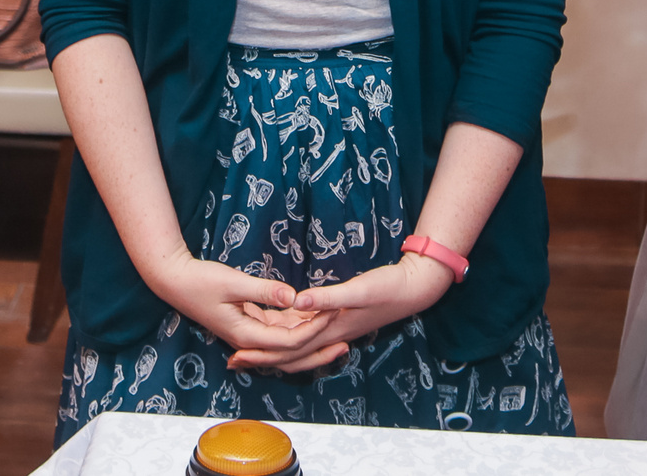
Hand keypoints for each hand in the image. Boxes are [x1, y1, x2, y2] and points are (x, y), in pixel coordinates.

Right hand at [142, 250, 332, 365]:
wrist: (175, 282)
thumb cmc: (201, 281)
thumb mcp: (233, 282)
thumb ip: (264, 291)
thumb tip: (294, 297)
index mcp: (246, 335)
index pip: (289, 342)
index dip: (313, 330)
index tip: (332, 313)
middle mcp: (250, 340)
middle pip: (291, 353)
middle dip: (319, 347)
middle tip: (347, 339)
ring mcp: (249, 334)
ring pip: (286, 345)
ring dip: (310, 339)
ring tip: (337, 330)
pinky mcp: (249, 323)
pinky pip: (278, 332)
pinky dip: (296, 327)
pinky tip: (313, 320)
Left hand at [236, 253, 456, 373]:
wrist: (414, 287)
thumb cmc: (389, 287)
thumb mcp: (359, 289)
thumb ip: (328, 297)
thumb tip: (297, 301)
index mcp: (330, 330)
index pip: (290, 349)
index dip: (263, 353)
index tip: (237, 354)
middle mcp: (329, 334)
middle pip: (289, 353)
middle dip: (261, 357)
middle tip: (233, 359)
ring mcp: (332, 326)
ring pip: (295, 342)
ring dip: (271, 345)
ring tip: (246, 344)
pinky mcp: (336, 315)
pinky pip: (306, 327)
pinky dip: (287, 329)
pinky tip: (274, 323)